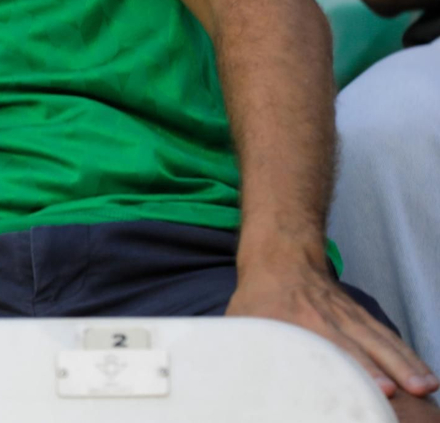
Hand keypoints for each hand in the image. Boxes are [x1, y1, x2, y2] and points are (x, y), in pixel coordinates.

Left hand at [228, 261, 438, 398]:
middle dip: (379, 369)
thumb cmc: (259, 295)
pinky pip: (387, 337)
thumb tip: (227, 374)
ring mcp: (348, 316)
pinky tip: (424, 375)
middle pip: (357, 345)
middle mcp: (327, 319)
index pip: (323, 347)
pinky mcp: (360, 316)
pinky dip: (407, 355)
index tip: (363, 382)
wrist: (282, 255)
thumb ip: (241, 346)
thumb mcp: (241, 318)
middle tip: (398, 392)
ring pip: (379, 341)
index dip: (343, 366)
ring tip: (424, 387)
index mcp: (295, 321)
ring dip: (403, 365)